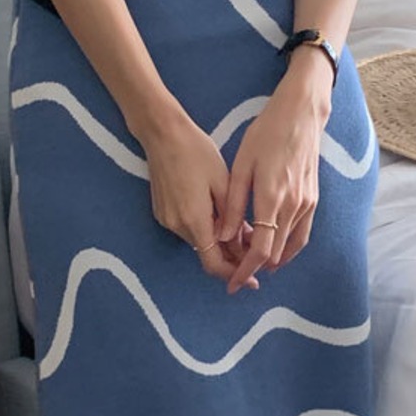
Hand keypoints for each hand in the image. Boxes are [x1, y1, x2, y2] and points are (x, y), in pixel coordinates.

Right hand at [141, 105, 257, 289]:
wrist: (162, 134)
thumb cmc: (196, 152)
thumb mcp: (224, 183)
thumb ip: (233, 219)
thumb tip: (242, 243)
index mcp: (195, 220)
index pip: (215, 264)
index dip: (235, 274)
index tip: (253, 280)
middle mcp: (178, 226)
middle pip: (208, 254)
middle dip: (232, 256)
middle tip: (253, 246)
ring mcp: (167, 220)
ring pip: (199, 242)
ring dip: (219, 242)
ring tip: (242, 228)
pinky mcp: (162, 213)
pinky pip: (188, 230)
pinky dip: (205, 230)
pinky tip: (219, 217)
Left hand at [217, 48, 332, 295]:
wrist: (302, 115)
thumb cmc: (266, 134)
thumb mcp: (241, 165)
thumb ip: (233, 204)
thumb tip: (223, 236)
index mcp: (272, 198)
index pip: (260, 249)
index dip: (245, 271)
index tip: (232, 283)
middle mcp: (294, 206)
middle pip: (275, 253)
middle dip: (255, 268)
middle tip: (235, 272)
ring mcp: (307, 204)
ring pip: (290, 247)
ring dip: (271, 260)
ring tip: (252, 265)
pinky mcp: (313, 200)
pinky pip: (302, 234)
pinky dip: (288, 248)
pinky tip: (274, 250)